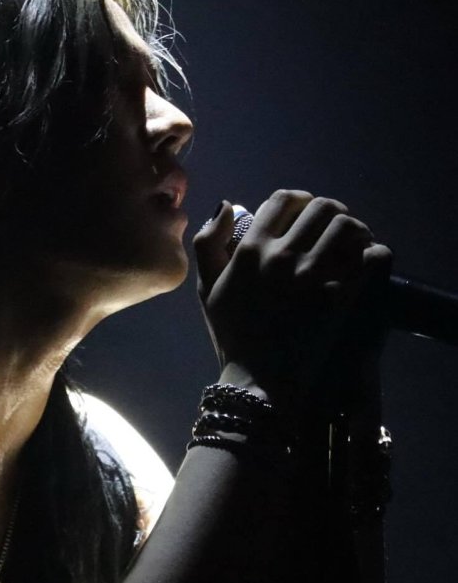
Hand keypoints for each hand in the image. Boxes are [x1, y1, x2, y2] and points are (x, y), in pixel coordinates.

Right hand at [193, 190, 391, 413]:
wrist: (258, 382)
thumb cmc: (233, 336)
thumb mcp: (207, 289)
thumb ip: (208, 243)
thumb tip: (228, 205)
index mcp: (249, 250)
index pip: (283, 200)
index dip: (299, 201)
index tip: (306, 214)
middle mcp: (279, 257)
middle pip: (320, 208)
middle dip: (333, 212)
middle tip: (337, 229)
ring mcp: (310, 277)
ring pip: (348, 226)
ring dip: (356, 230)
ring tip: (357, 244)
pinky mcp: (338, 298)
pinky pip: (370, 257)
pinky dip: (375, 253)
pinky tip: (369, 263)